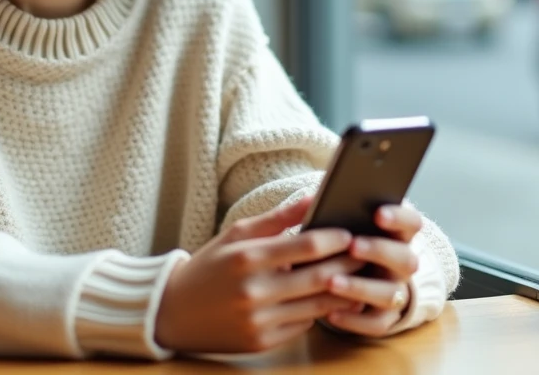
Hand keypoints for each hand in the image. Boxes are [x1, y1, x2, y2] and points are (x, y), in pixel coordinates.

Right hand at [154, 195, 366, 353]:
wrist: (173, 312)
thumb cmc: (208, 267)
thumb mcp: (235, 234)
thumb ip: (276, 218)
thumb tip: (311, 197)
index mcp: (248, 258)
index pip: (306, 246)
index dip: (335, 239)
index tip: (350, 233)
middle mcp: (255, 291)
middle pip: (319, 278)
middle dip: (348, 265)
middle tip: (366, 254)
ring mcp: (259, 321)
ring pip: (316, 307)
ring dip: (342, 292)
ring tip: (358, 278)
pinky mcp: (262, 342)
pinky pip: (302, 326)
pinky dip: (317, 313)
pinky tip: (330, 301)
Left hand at [323, 203, 422, 336]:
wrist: (354, 280)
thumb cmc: (343, 243)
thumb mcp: (344, 225)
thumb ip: (338, 211)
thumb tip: (314, 196)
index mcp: (397, 235)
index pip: (412, 222)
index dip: (399, 217)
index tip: (377, 213)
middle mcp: (402, 264)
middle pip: (406, 259)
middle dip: (380, 250)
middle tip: (353, 245)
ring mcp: (396, 291)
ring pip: (390, 294)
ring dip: (361, 287)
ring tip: (331, 281)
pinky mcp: (384, 318)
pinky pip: (376, 324)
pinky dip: (354, 320)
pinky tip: (330, 313)